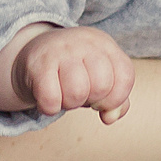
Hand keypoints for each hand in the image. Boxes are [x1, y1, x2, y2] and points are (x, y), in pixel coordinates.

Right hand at [0, 24, 136, 123]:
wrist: (35, 52)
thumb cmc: (75, 69)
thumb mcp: (101, 76)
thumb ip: (116, 99)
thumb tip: (110, 117)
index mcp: (105, 44)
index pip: (125, 76)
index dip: (115, 98)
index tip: (101, 99)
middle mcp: (84, 43)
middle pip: (101, 86)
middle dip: (92, 100)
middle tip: (80, 94)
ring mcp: (60, 51)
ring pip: (77, 93)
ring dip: (70, 104)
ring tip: (64, 94)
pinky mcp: (38, 64)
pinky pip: (51, 99)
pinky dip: (50, 108)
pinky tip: (49, 98)